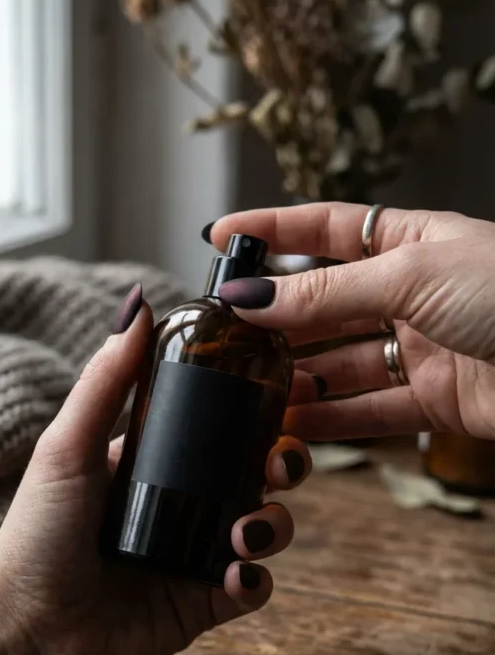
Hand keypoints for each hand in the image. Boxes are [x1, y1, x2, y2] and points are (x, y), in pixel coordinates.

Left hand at [0, 290, 309, 654]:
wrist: (28, 632)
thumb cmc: (37, 536)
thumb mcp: (69, 447)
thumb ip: (106, 380)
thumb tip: (140, 304)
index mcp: (157, 463)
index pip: (221, 428)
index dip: (257, 414)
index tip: (281, 397)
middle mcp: (183, 504)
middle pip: (258, 473)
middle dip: (285, 464)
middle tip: (279, 466)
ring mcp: (196, 554)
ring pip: (266, 528)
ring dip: (273, 525)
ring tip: (241, 534)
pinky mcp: (203, 604)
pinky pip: (253, 587)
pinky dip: (255, 581)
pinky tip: (235, 577)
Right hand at [208, 204, 494, 441]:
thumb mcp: (409, 276)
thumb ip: (327, 294)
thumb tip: (253, 300)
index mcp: (410, 240)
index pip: (325, 228)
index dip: (271, 231)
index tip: (218, 238)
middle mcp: (411, 292)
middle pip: (326, 303)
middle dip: (277, 319)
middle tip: (224, 336)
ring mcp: (422, 348)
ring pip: (342, 364)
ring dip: (297, 378)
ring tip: (248, 390)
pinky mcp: (435, 401)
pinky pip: (370, 410)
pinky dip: (331, 420)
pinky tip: (292, 425)